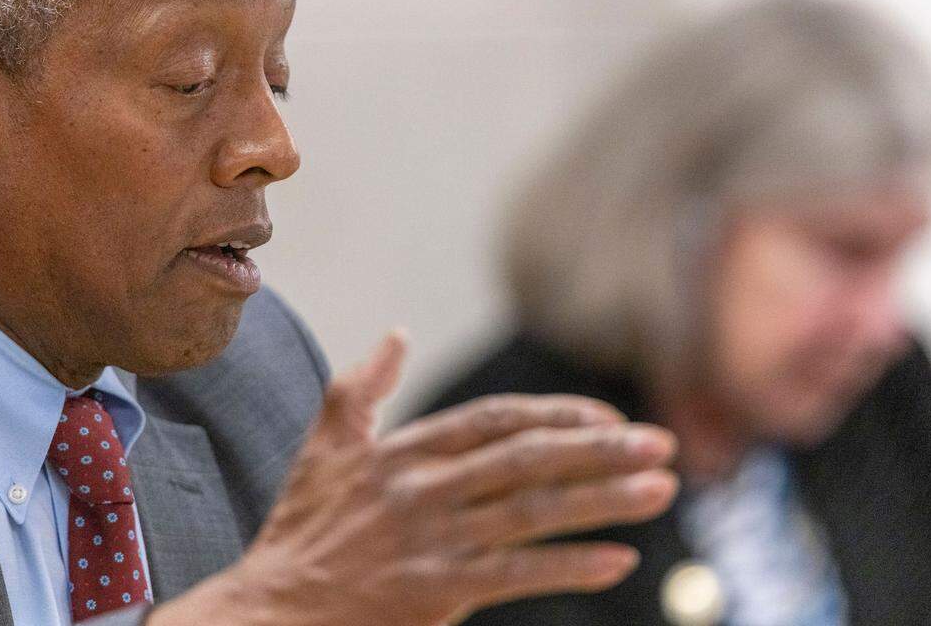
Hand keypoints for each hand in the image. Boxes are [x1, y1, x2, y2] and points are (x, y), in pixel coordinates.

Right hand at [148, 331, 677, 625]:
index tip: (612, 419)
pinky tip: (619, 561)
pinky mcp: (435, 592)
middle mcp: (423, 487)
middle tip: (663, 444)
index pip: (497, 419)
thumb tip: (396, 333)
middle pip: (527, 458)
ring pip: (532, 511)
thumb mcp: (325, 444)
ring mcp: (431, 539)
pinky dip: (569, 567)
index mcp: (404, 449)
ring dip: (603, 500)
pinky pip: (514, 576)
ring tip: (661, 490)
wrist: (267, 611)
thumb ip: (362, 385)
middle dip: (601, 449)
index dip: (559, 415)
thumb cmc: (301, 527)